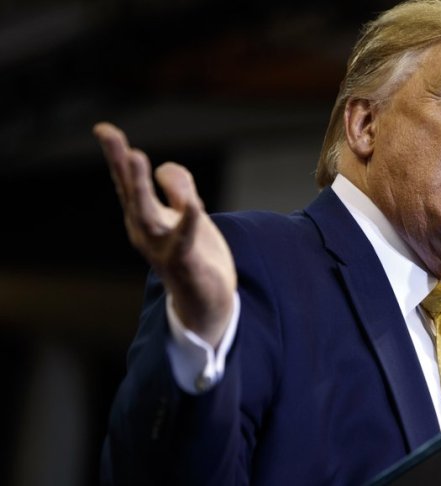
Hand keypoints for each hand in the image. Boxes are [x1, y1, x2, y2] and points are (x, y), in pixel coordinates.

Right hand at [94, 122, 235, 347]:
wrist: (205, 301)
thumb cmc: (192, 254)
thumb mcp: (187, 214)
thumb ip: (179, 189)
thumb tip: (166, 169)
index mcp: (144, 217)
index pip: (128, 183)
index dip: (116, 156)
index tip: (103, 128)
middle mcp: (147, 232)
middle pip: (131, 195)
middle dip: (122, 166)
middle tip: (113, 138)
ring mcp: (162, 249)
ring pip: (148, 216)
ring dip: (142, 187)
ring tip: (137, 156)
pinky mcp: (186, 264)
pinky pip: (186, 242)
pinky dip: (188, 223)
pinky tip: (194, 205)